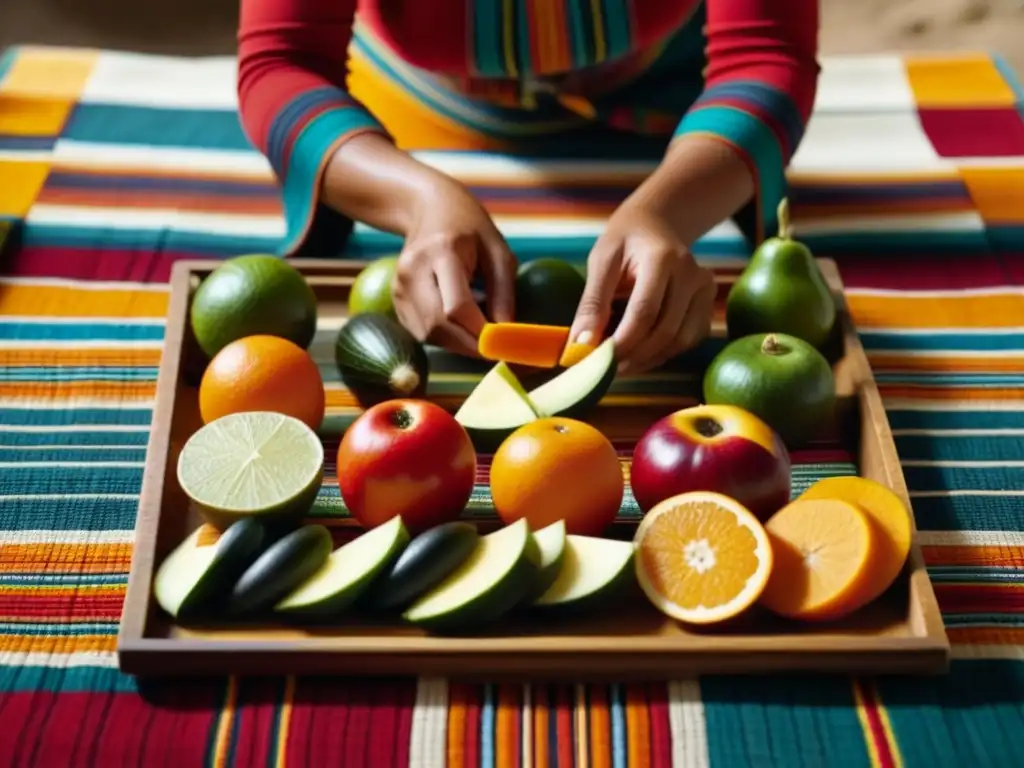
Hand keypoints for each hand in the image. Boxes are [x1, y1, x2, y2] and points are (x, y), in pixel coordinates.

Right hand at [392, 176, 516, 356]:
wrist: (428, 208)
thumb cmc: (470, 227)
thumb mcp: (498, 250)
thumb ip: (504, 290)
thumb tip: (505, 331)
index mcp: (441, 251)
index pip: (456, 306)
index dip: (480, 331)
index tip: (502, 342)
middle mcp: (413, 270)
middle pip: (438, 325)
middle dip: (468, 345)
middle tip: (493, 349)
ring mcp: (399, 285)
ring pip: (427, 334)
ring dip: (457, 344)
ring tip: (478, 333)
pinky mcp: (395, 298)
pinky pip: (420, 331)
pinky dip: (444, 337)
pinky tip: (460, 325)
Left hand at [570, 200, 715, 374]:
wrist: (656, 225)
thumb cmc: (624, 241)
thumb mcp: (601, 262)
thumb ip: (592, 303)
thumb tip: (582, 345)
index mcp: (663, 258)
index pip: (645, 311)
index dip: (622, 342)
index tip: (598, 359)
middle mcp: (692, 274)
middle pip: (665, 331)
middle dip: (634, 356)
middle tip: (607, 369)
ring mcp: (705, 289)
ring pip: (680, 341)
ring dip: (649, 359)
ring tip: (621, 364)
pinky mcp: (708, 303)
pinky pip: (688, 339)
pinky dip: (663, 353)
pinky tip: (641, 353)